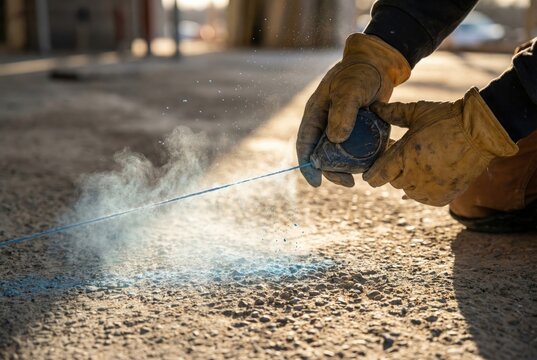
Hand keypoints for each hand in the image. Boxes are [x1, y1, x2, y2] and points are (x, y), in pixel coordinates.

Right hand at [296, 33, 409, 186]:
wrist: (377, 65)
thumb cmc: (359, 74)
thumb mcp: (350, 90)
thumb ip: (343, 112)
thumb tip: (336, 139)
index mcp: (315, 114)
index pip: (305, 144)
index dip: (308, 166)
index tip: (316, 183)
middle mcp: (325, 124)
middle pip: (322, 155)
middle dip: (333, 172)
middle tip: (349, 182)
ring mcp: (340, 128)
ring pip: (340, 155)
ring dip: (349, 167)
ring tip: (363, 174)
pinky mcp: (356, 130)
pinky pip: (356, 149)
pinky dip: (363, 157)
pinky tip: (374, 163)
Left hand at [363, 88, 518, 205]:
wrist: (482, 131)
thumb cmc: (447, 118)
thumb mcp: (417, 112)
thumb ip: (393, 113)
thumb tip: (373, 108)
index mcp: (404, 155)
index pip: (377, 176)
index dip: (372, 174)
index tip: (371, 171)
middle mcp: (415, 175)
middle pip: (393, 181)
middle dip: (394, 171)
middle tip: (402, 158)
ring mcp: (430, 188)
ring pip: (407, 190)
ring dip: (409, 180)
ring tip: (418, 164)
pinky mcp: (443, 196)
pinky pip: (424, 198)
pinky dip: (423, 189)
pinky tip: (427, 176)